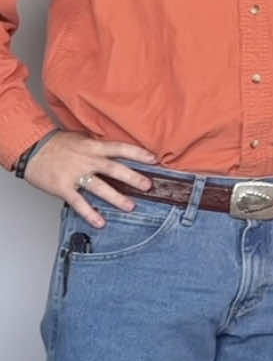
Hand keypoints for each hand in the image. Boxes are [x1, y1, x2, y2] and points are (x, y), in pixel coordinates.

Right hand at [25, 131, 156, 228]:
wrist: (31, 148)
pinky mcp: (64, 188)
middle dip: (133, 178)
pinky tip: (101, 222)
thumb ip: (98, 146)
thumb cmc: (57, 144)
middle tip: (148, 186)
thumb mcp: (81, 139)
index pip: (120, 148)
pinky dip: (90, 214)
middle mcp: (87, 159)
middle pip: (114, 169)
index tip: (154, 159)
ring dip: (117, 198)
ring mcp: (75, 174)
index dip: (138, 153)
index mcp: (92, 146)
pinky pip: (79, 203)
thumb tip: (117, 151)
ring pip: (100, 187)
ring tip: (131, 207)